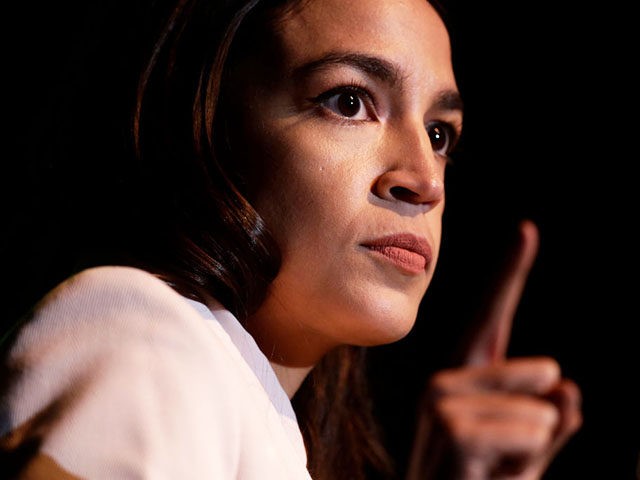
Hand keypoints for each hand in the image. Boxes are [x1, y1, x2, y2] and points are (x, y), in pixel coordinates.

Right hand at [407, 220, 581, 479]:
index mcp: (464, 381)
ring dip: (533, 447)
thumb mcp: (523, 459)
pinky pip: (527, 429)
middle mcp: (444, 382)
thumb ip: (548, 426)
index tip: (527, 230)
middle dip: (542, 420)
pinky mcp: (449, 425)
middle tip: (507, 458)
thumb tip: (568, 388)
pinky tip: (489, 473)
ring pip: (538, 410)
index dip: (512, 273)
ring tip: (494, 472)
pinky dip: (526, 457)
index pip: (492, 318)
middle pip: (536, 373)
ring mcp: (441, 400)